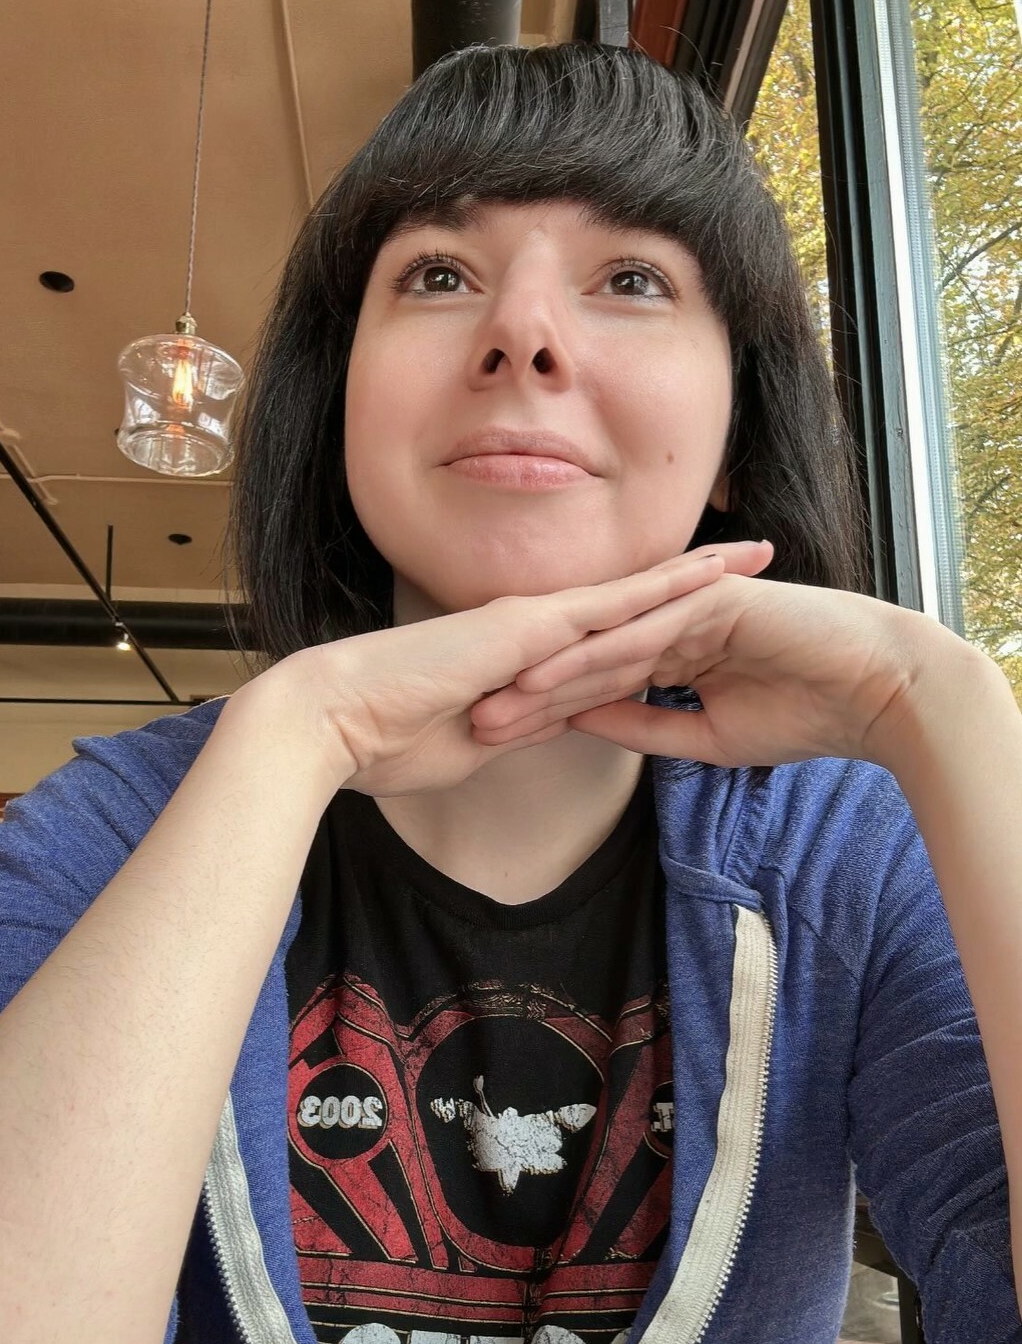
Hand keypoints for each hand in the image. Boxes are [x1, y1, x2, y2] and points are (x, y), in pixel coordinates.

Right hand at [252, 540, 765, 798]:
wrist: (333, 722)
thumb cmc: (386, 740)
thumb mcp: (475, 744)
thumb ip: (521, 726)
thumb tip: (558, 723)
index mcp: (520, 657)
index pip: (606, 637)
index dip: (658, 620)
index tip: (708, 613)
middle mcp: (532, 626)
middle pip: (631, 599)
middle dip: (695, 579)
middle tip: (757, 555)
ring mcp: (532, 620)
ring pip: (633, 589)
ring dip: (698, 571)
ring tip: (757, 552)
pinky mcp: (528, 626)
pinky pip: (612, 605)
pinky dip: (665, 587)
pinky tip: (712, 574)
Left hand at [470, 546, 946, 768]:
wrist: (878, 692)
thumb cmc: (806, 715)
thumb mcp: (707, 737)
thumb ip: (646, 728)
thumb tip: (586, 729)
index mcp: (668, 650)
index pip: (591, 683)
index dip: (540, 713)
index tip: (488, 744)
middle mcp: (670, 621)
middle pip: (585, 659)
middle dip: (527, 695)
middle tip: (467, 722)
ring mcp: (688, 605)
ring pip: (604, 643)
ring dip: (549, 676)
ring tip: (495, 704)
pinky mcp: (710, 599)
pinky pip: (644, 633)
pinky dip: (599, 657)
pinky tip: (556, 678)